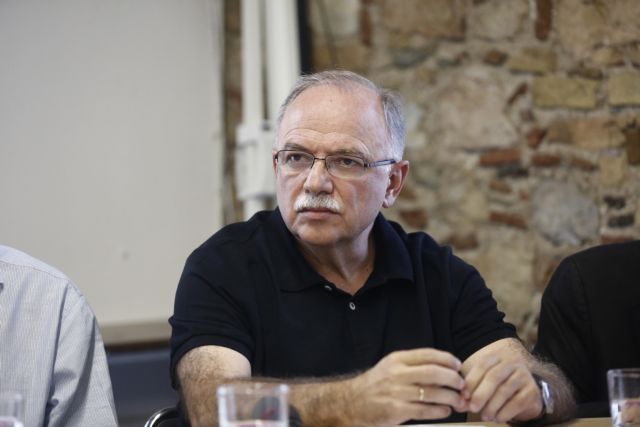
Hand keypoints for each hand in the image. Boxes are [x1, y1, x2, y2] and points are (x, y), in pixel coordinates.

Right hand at [347, 348, 465, 425]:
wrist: (351, 402)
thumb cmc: (376, 384)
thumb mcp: (390, 366)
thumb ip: (412, 365)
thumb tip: (443, 367)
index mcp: (397, 360)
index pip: (427, 355)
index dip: (447, 359)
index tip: (457, 365)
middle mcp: (397, 373)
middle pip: (433, 373)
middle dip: (453, 379)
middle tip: (461, 384)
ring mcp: (396, 392)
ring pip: (432, 393)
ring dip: (451, 397)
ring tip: (458, 401)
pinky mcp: (396, 410)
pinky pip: (424, 410)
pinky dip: (439, 410)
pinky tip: (445, 410)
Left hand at [461, 339, 542, 422]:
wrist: (526, 391)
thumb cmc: (499, 385)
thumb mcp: (484, 383)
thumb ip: (471, 392)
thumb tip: (459, 405)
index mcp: (496, 356)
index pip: (482, 365)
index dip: (472, 380)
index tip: (464, 395)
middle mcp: (511, 362)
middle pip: (493, 377)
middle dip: (481, 394)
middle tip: (473, 408)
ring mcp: (523, 375)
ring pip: (504, 390)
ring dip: (492, 406)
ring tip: (484, 416)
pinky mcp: (532, 390)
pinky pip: (517, 402)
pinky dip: (505, 412)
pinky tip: (498, 418)